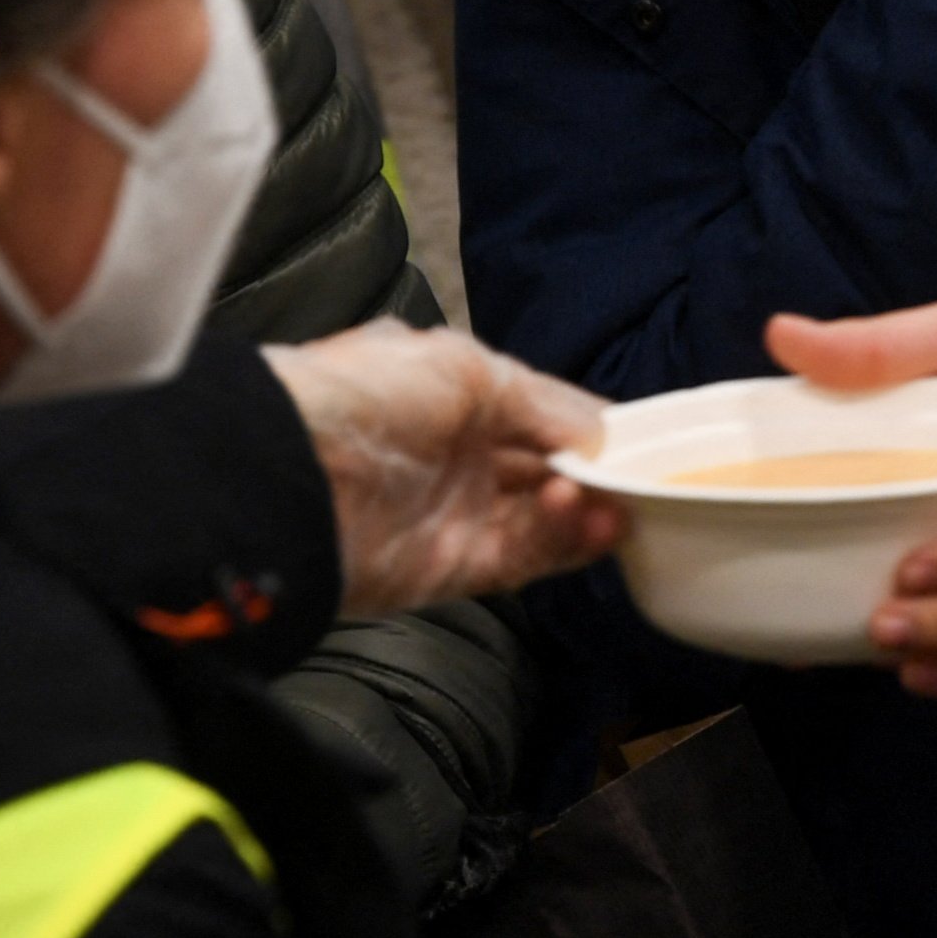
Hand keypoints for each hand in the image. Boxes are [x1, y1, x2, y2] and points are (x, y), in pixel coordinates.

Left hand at [263, 322, 621, 612]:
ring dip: (586, 510)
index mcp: (455, 394)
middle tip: (646, 477)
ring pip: (543, 519)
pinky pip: (523, 558)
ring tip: (618, 502)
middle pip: (548, 471)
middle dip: (597, 472)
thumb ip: (542, 401)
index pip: (540, 414)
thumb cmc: (371, 395)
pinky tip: (596, 522)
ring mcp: (456, 514)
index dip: (591, 426)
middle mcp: (458, 455)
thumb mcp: (465, 368)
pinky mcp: (451, 569)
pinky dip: (564, 543)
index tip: (647, 437)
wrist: (290, 475)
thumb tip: (604, 433)